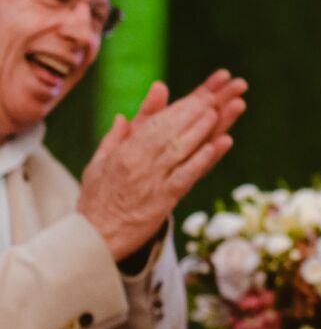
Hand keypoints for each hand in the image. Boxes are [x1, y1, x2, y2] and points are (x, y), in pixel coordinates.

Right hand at [76, 71, 247, 261]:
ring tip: (220, 110)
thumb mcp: (104, 158)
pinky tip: (219, 144)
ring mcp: (151, 180)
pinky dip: (202, 159)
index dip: (183, 105)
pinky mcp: (163, 200)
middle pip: (172, 130)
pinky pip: (185, 175)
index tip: (205, 91)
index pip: (158, 122)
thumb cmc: (100, 196)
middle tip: (220, 93)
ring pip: (179, 148)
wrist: (93, 237)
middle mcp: (139, 162)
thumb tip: (133, 108)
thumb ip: (124, 131)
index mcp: (125, 151)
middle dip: (196, 109)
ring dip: (201, 128)